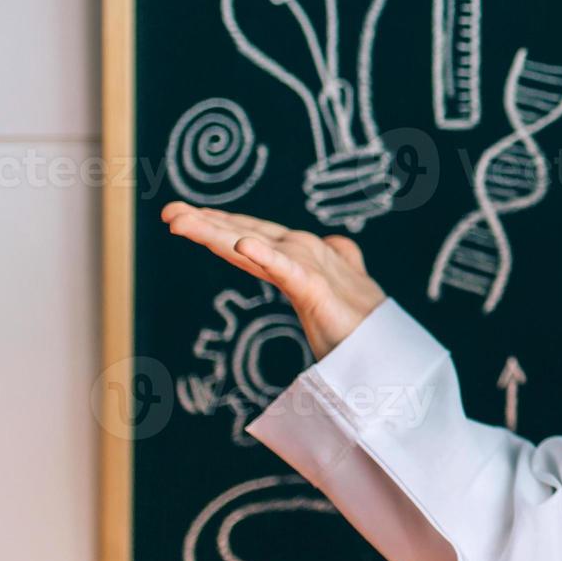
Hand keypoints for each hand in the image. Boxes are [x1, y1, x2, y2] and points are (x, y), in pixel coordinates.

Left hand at [161, 201, 386, 359]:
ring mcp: (312, 270)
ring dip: (218, 232)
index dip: (215, 224)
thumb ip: (333, 270)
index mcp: (299, 259)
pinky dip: (267, 256)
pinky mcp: (319, 291)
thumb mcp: (335, 297)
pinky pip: (288, 271)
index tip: (180, 216)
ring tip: (182, 221)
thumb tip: (338, 246)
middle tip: (169, 210)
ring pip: (255, 246)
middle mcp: (304, 254)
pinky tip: (244, 245)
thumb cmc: (363, 326)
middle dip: (205, 222)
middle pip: (244, 234)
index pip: (249, 235)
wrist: (392, 350)